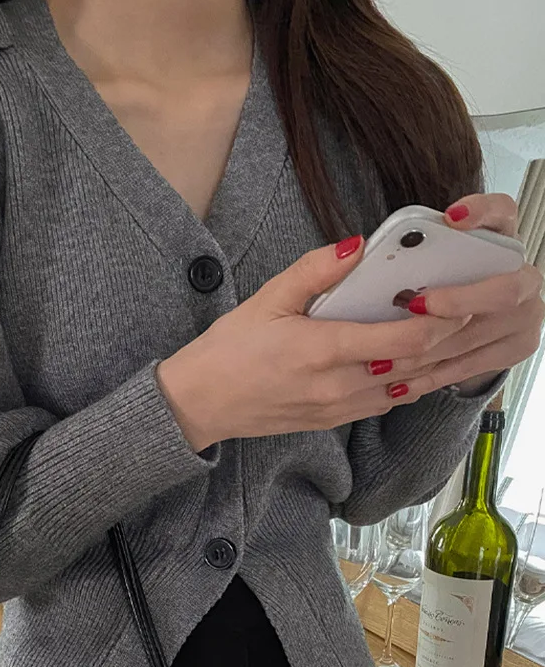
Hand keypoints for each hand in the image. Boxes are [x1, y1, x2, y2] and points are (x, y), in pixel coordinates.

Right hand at [157, 237, 469, 450]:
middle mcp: (338, 385)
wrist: (200, 404)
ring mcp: (337, 408)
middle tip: (466, 311)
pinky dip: (406, 384)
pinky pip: (383, 404)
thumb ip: (314, 270)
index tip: (453, 298)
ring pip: (405, 389)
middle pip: (415, 366)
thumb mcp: (265, 300)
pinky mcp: (333, 421)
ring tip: (448, 337)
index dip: (439, 320)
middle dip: (446, 340)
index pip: (403, 340)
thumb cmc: (228, 351)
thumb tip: (357, 245)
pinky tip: (412, 365)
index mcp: (322, 350)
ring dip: (431, 364)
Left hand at [393, 194, 543, 397]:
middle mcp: (520, 275)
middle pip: (504, 287)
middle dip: (457, 299)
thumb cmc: (434, 281)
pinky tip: (398, 381)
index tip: (451, 218)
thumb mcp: (421, 258)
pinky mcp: (514, 347)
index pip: (503, 213)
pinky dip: (430, 375)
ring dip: (430, 346)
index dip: (482, 212)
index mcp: (499, 240)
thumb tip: (353, 248)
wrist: (469, 319)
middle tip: (412, 303)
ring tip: (387, 355)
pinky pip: (470, 365)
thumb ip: (400, 249)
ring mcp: (523, 314)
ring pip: (479, 332)